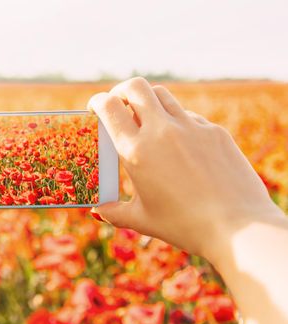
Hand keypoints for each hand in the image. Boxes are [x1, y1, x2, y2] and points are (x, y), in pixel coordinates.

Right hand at [88, 77, 281, 259]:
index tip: (95, 107)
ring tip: (147, 119)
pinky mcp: (214, 131)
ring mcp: (191, 127)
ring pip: (162, 95)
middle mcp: (161, 131)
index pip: (109, 107)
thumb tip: (98, 211)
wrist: (238, 227)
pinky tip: (178, 144)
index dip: (97, 102)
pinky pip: (188, 116)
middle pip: (135, 87)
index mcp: (136, 151)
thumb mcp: (142, 220)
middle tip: (118, 103)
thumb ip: (114, 212)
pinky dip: (175, 121)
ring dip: (148, 101)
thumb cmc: (184, 225)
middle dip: (121, 91)